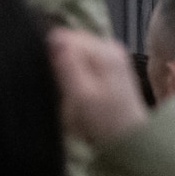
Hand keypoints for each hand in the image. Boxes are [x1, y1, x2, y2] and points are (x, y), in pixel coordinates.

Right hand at [50, 28, 146, 145]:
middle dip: (55, 57)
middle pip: (69, 39)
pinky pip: (82, 56)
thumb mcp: (81, 95)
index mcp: (103, 51)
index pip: (62, 36)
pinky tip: (73, 85)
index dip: (47, 52)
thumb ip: (67, 64)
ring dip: (63, 64)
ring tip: (62, 85)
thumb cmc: (102, 122)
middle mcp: (109, 46)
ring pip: (74, 48)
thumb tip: (52, 37)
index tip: (44, 73)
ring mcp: (111, 54)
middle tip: (53, 82)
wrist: (130, 140)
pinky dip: (73, 67)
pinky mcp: (110, 64)